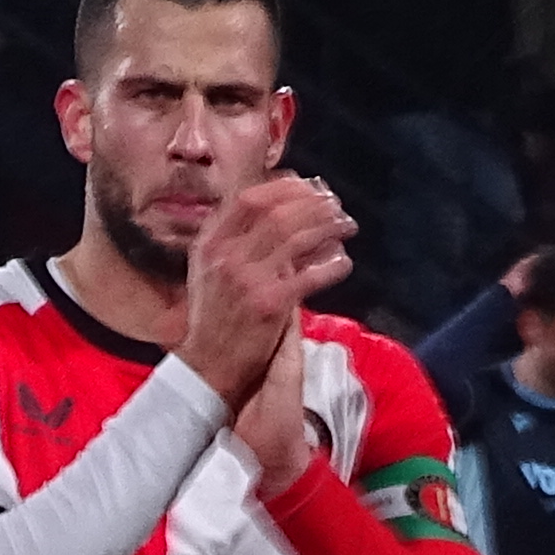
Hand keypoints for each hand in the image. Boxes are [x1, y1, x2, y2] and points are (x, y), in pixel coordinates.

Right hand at [182, 176, 358, 483]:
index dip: (285, 188)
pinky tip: (344, 263)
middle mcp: (227, 256)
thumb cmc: (214, 319)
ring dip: (329, 227)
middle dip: (315, 205)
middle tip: (336, 207)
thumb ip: (233, 241)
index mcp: (210, 243)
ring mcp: (248, 278)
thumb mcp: (208, 271)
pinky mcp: (270, 304)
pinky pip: (311, 274)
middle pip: (280, 212)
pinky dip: (332, 265)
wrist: (208, 367)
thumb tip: (274, 212)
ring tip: (346, 227)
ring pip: (298, 237)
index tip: (309, 188)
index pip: (251, 199)